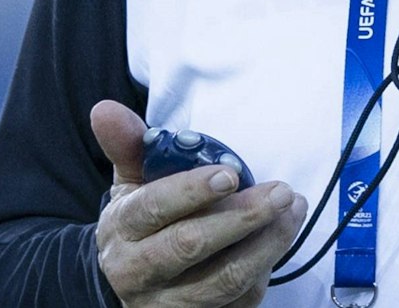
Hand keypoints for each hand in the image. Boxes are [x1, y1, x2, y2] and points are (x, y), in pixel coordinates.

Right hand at [90, 100, 306, 307]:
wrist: (127, 284)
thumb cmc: (139, 222)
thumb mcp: (128, 184)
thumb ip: (126, 145)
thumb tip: (105, 109)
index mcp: (122, 230)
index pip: (154, 208)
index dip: (191, 191)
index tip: (230, 173)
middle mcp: (140, 272)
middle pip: (190, 246)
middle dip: (240, 218)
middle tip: (280, 192)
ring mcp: (170, 303)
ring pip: (222, 280)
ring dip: (265, 245)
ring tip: (292, 212)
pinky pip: (239, 301)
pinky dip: (265, 270)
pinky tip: (280, 239)